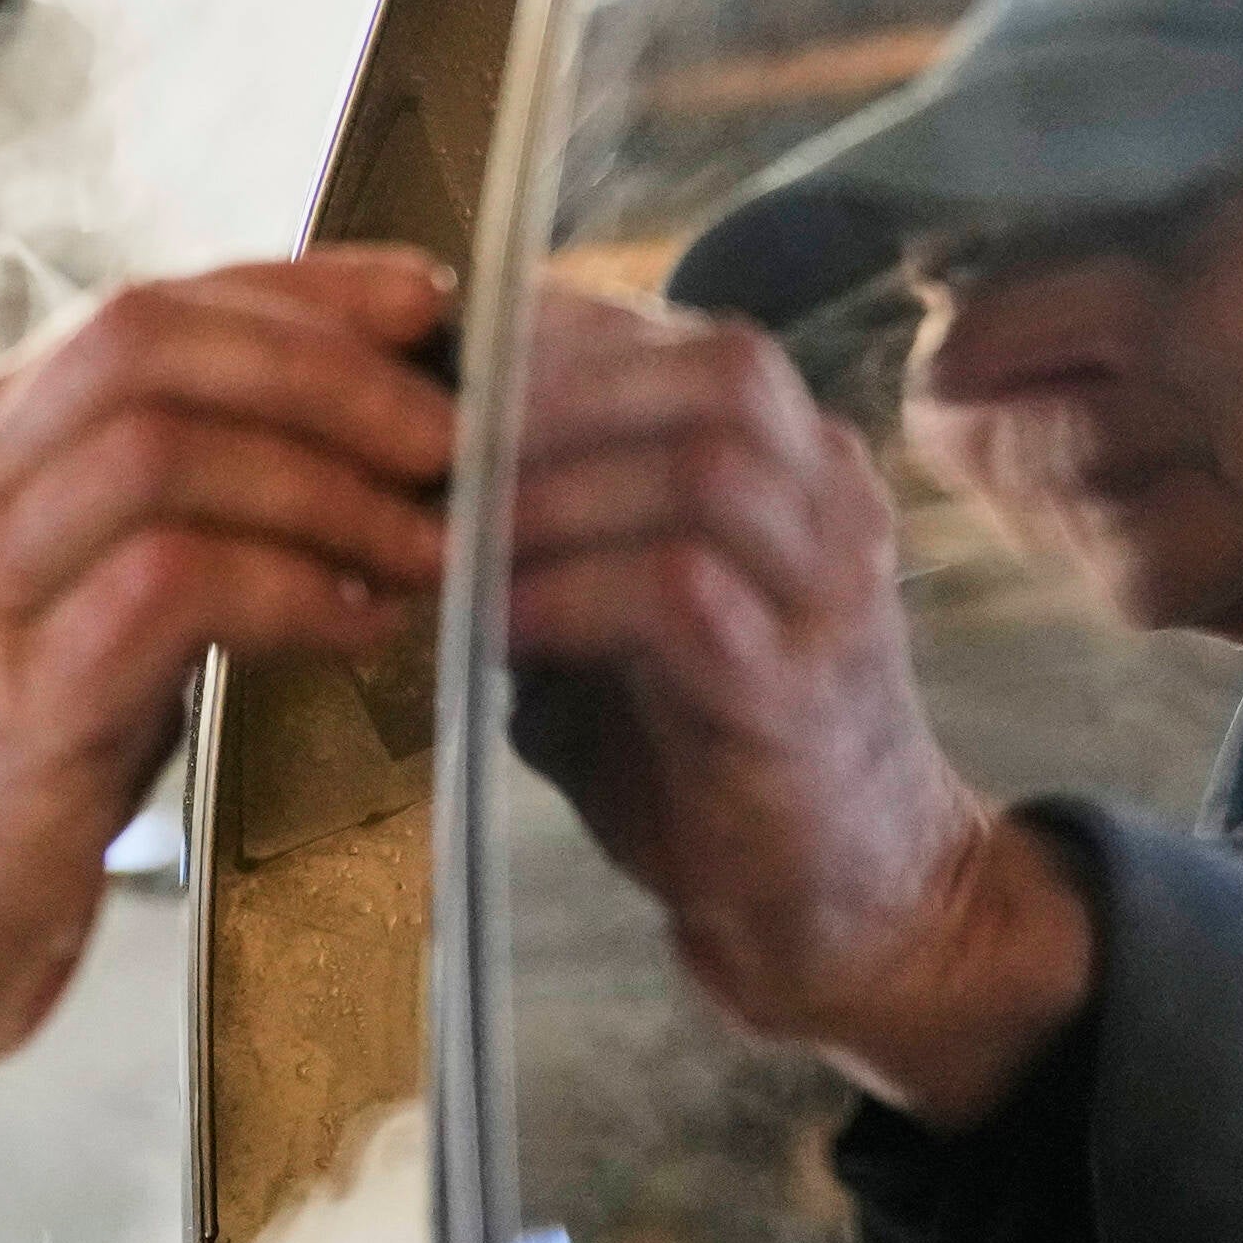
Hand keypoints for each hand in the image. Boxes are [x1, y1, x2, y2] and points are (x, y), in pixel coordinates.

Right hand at [0, 249, 461, 1164]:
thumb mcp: (60, 609)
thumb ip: (156, 517)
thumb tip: (344, 448)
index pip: (147, 308)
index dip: (303, 292)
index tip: (425, 304)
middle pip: (151, 341)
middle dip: (328, 371)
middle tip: (447, 435)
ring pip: (166, 446)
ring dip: (328, 484)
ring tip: (425, 542)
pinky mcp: (9, 701)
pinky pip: (173, 584)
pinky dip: (294, 588)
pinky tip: (361, 624)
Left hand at [502, 290, 1092, 1127]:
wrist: (838, 904)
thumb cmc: (707, 754)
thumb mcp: (619, 617)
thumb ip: (548, 539)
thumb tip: (404, 476)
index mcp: (798, 465)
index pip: (686, 339)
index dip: (558, 339)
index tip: (438, 375)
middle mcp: (834, 503)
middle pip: (716, 371)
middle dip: (555, 395)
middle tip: (431, 446)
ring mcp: (831, 593)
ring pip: (704, 467)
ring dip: (552, 489)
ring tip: (446, 532)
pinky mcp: (799, 691)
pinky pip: (682, 593)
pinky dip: (569, 592)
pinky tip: (490, 621)